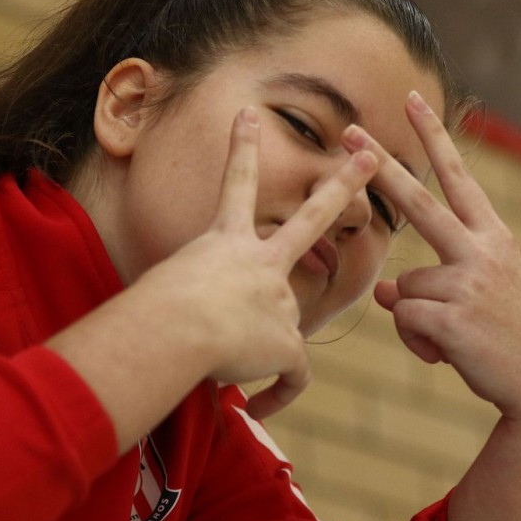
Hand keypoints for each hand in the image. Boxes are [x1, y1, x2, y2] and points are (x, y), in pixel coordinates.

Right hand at [129, 107, 378, 419]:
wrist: (177, 327)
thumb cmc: (151, 313)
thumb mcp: (165, 289)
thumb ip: (185, 299)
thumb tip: (185, 330)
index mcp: (223, 242)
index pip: (234, 186)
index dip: (242, 148)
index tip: (249, 114)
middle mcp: (258, 261)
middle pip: (310, 217)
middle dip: (342, 185)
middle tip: (369, 157)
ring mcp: (280, 297)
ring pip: (281, 331)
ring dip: (256, 353)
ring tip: (220, 360)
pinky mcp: (290, 338)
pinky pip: (293, 375)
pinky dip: (277, 394)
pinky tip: (256, 406)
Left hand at [350, 93, 520, 424]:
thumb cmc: (511, 341)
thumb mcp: (479, 300)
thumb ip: (435, 284)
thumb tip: (384, 290)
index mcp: (493, 239)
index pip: (459, 178)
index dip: (434, 139)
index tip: (413, 102)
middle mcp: (482, 250)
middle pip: (418, 201)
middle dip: (381, 165)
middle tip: (349, 130)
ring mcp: (468, 282)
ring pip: (403, 287)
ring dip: (416, 319)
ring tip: (456, 340)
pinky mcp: (453, 317)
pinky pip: (405, 319)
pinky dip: (419, 343)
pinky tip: (452, 355)